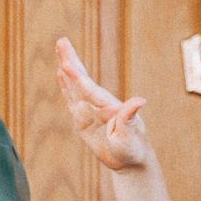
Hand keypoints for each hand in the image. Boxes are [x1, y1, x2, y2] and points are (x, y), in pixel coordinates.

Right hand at [56, 37, 150, 171]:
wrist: (129, 160)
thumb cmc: (133, 148)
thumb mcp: (130, 135)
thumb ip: (129, 117)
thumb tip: (140, 100)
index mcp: (108, 106)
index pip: (89, 89)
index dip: (77, 77)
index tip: (66, 63)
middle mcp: (98, 104)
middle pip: (81, 79)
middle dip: (71, 60)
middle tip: (61, 40)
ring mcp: (90, 110)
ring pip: (74, 85)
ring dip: (67, 67)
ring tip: (59, 48)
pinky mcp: (83, 118)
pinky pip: (72, 99)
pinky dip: (66, 86)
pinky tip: (61, 73)